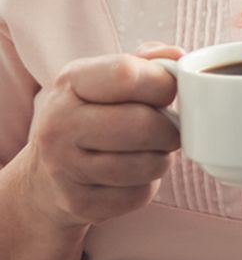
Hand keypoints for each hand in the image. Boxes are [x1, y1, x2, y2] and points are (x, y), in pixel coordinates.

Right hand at [15, 42, 183, 231]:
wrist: (45, 174)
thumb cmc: (94, 115)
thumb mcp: (110, 78)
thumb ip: (147, 61)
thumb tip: (177, 56)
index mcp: (71, 81)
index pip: (127, 74)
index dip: (162, 83)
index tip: (168, 92)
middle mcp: (60, 123)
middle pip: (143, 125)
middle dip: (169, 129)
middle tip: (168, 129)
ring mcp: (64, 167)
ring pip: (147, 164)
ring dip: (161, 158)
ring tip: (149, 151)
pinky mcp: (78, 203)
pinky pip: (138, 194)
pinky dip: (146, 185)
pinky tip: (131, 176)